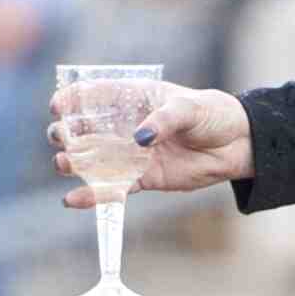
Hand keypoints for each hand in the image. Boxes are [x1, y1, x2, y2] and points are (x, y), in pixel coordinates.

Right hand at [50, 81, 252, 205]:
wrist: (237, 144)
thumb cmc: (212, 115)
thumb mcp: (189, 109)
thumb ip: (164, 121)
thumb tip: (140, 139)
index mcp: (131, 98)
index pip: (91, 95)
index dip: (71, 100)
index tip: (57, 107)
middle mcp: (124, 126)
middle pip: (84, 130)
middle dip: (66, 134)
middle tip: (60, 138)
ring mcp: (131, 154)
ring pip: (93, 160)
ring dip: (74, 164)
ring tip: (63, 165)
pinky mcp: (143, 178)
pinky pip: (114, 188)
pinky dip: (94, 196)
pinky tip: (72, 200)